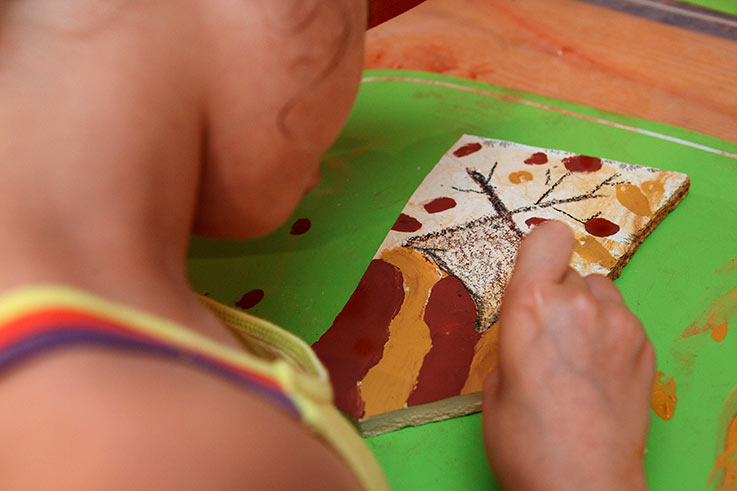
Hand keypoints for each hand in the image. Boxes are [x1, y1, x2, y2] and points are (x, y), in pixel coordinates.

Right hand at [483, 221, 654, 489]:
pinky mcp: (645, 348)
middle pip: (571, 270)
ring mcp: (620, 325)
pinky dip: (609, 334)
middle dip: (557, 294)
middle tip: (548, 335)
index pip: (548, 237)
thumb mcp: (494, 382)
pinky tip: (598, 372)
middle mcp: (579, 304)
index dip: (539, 252)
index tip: (533, 274)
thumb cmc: (525, 442)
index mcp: (531, 306)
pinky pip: (622, 320)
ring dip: (586, 310)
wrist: (582, 486)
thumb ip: (515, 337)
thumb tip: (530, 329)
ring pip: (600, 292)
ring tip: (576, 354)